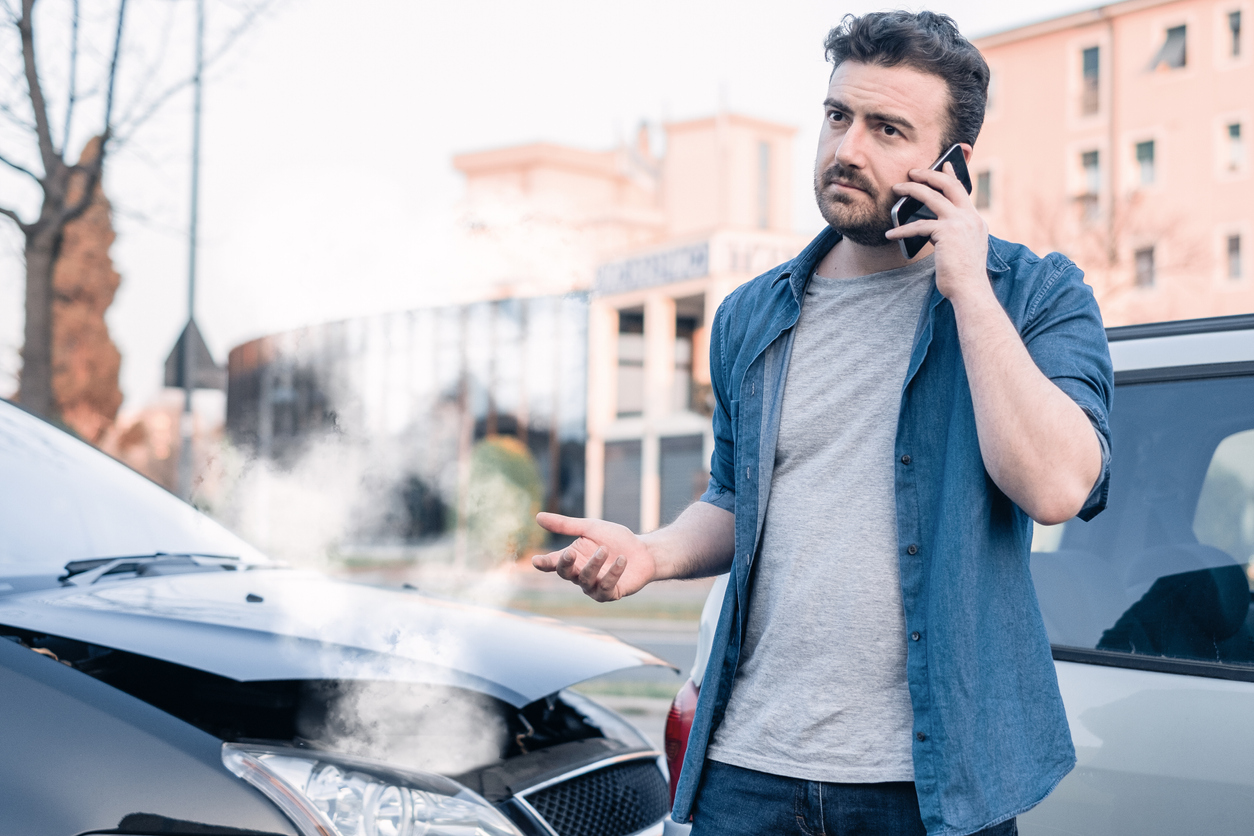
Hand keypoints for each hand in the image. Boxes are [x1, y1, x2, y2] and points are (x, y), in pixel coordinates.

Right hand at [532, 512, 657, 601]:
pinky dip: (612, 573)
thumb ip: (565, 525)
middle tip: (570, 552)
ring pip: (585, 580)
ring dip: (594, 564)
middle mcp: (579, 574)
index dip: (543, 563)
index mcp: (572, 558)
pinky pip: (605, 587)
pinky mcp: (609, 594)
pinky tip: (622, 560)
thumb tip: (538, 517)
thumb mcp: (590, 527)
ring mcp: (593, 586)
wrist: (643, 551)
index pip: (553, 563)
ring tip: (604, 549)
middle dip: (566, 564)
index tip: (536, 561)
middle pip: (565, 573)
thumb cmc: (614, 539)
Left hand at [885, 162, 989, 305]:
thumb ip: (954, 235)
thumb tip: (933, 230)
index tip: (944, 164)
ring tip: (896, 188)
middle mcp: (971, 218)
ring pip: (932, 196)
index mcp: (976, 221)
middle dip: (929, 174)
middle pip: (949, 185)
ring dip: (911, 190)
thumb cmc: (962, 277)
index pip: (963, 192)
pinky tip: (890, 234)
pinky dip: (902, 230)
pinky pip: (919, 225)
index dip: (952, 176)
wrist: (970, 290)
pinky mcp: (947, 232)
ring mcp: (960, 223)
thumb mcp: (962, 250)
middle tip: (912, 171)